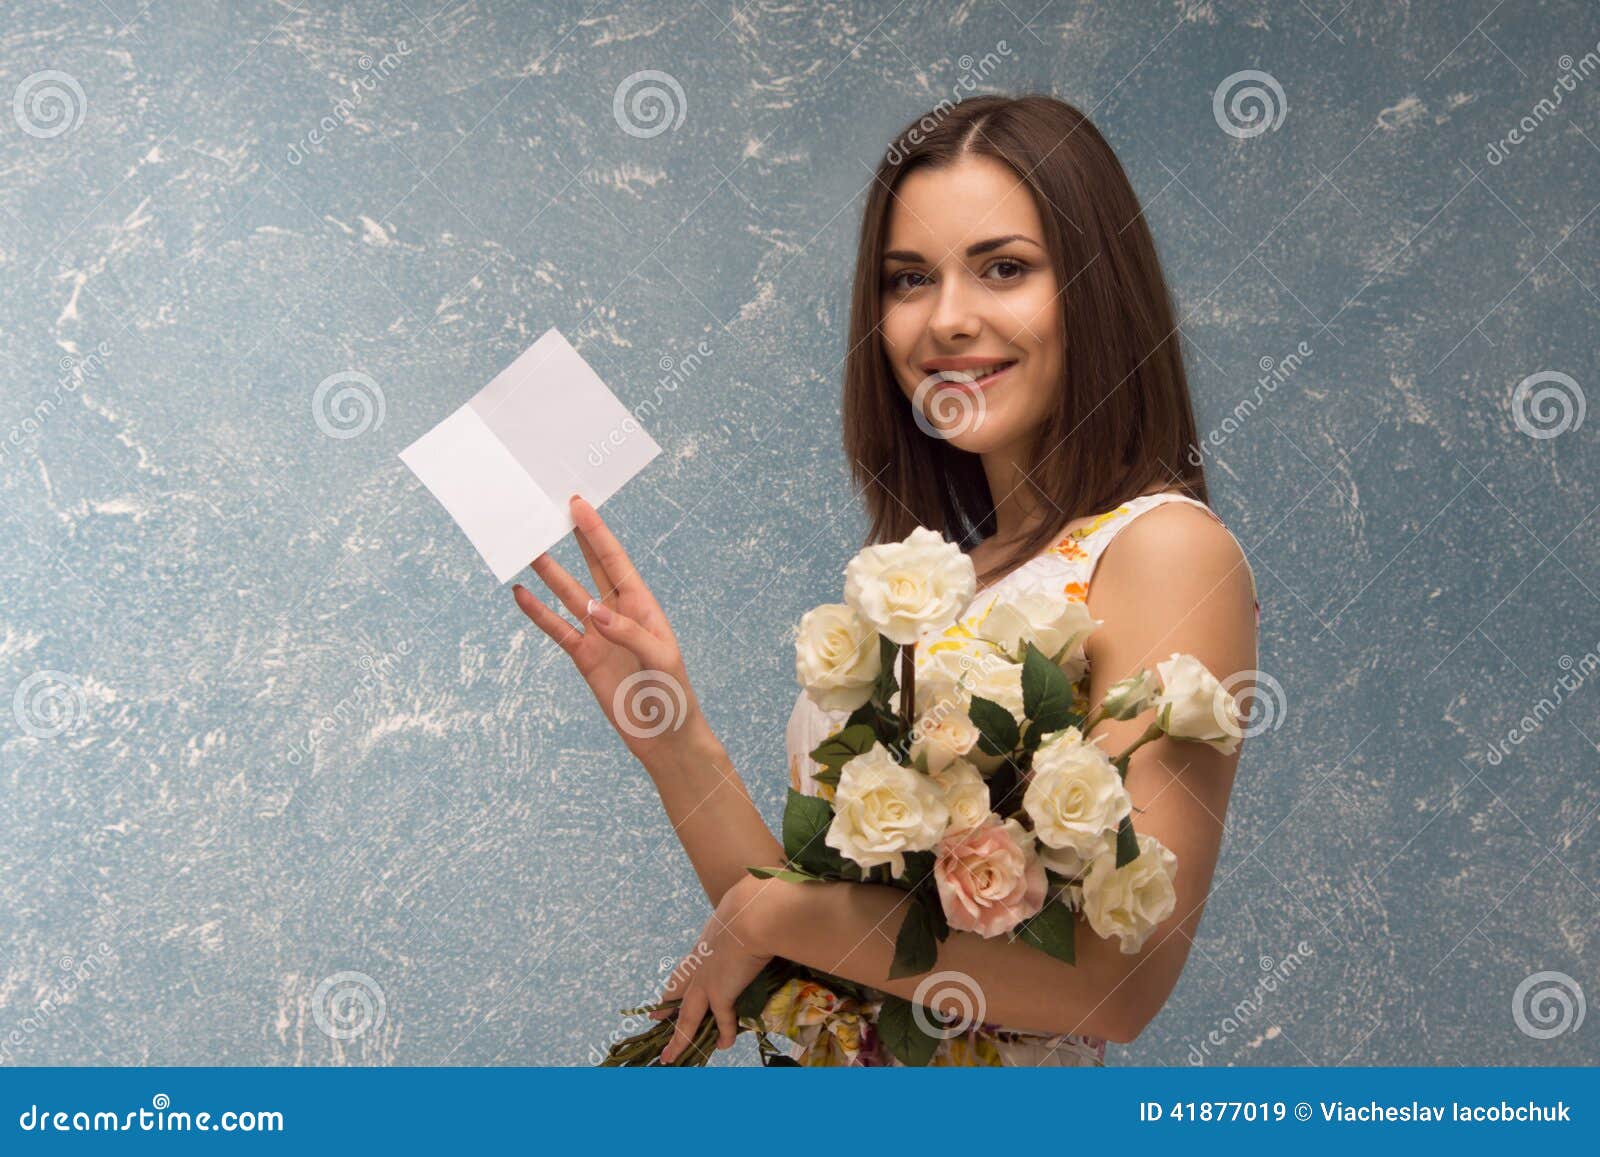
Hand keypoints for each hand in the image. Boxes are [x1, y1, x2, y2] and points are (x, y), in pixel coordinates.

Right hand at [513, 493, 707, 767]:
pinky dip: (538, 613)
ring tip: (529, 548)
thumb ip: (628, 633)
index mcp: (643, 607)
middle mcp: (619, 614)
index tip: (578, 505)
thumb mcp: (659, 661)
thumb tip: (592, 610)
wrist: (665, 739)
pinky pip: (557, 630)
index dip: (597, 533)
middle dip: (576, 540)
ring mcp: (599, 635)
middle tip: (554, 511)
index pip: (615, 561)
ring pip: (569, 595)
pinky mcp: (585, 658)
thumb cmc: (674, 697)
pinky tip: (521, 594)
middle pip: (592, 568)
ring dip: (550, 573)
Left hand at [651, 876, 776, 1062]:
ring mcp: (706, 982)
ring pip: (688, 1018)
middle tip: (655, 1022)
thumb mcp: (741, 913)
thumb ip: (743, 922)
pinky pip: (722, 1021)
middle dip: (665, 1011)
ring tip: (671, 1057)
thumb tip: (757, 917)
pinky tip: (723, 1047)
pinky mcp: (721, 994)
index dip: (672, 988)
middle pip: (676, 995)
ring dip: (679, 1040)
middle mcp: (699, 966)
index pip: (683, 971)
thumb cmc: (752, 906)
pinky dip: (723, 1034)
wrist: (753, 914)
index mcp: (703, 946)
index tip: (660, 1001)